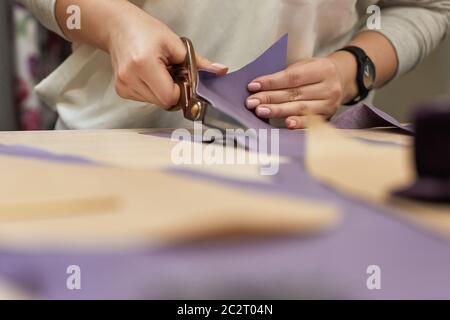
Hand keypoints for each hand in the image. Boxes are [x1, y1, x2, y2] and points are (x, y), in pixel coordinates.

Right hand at [107, 7, 227, 107]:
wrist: (118, 27)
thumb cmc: (144, 30)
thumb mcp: (175, 43)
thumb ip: (199, 62)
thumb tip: (219, 70)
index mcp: (144, 64)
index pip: (170, 97)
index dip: (180, 90)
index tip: (181, 78)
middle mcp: (130, 78)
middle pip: (163, 102)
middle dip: (172, 90)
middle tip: (170, 72)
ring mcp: (124, 86)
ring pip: (155, 102)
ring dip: (162, 90)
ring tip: (158, 71)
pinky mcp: (121, 91)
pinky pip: (146, 99)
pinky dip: (152, 90)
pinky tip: (149, 76)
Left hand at [246, 52, 356, 128]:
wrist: (342, 80)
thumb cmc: (316, 73)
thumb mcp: (306, 66)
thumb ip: (287, 75)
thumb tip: (259, 86)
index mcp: (323, 69)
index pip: (293, 77)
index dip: (271, 82)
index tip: (253, 86)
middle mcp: (329, 87)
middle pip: (294, 94)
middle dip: (270, 98)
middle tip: (251, 102)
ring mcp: (330, 104)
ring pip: (300, 108)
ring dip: (278, 111)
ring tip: (261, 111)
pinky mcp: (328, 117)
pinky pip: (310, 122)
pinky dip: (297, 123)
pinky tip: (286, 124)